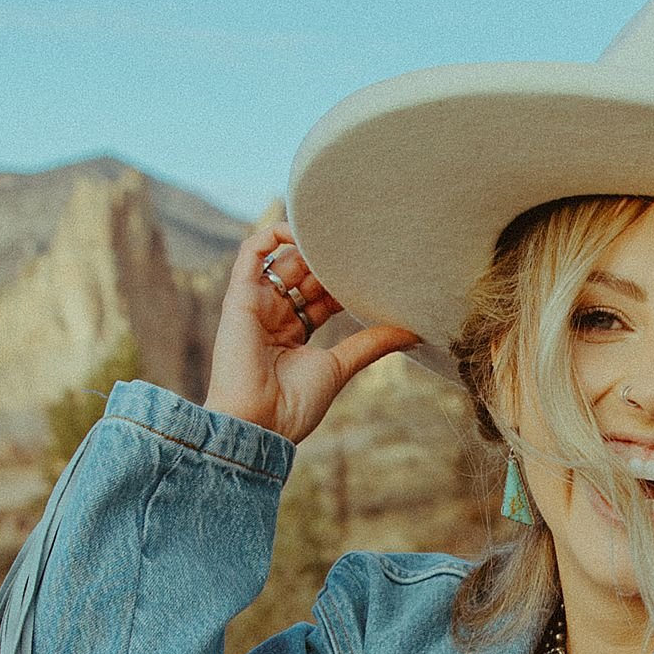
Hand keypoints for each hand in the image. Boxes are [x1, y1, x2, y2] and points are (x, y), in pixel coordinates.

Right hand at [204, 223, 419, 444]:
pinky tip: (300, 229)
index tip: (371, 272)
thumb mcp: (340, 367)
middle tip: (360, 248)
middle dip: (329, 262)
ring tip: (337, 236)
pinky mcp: (240, 297)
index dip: (343, 282)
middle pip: (303, 275)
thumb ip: (371, 344)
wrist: (259, 424)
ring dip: (307, 246)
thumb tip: (413, 333)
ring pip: (282, 260)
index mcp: (292, 334)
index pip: (319, 296)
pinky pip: (250, 252)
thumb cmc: (293, 406)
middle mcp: (272, 317)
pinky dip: (272, 234)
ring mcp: (255, 306)